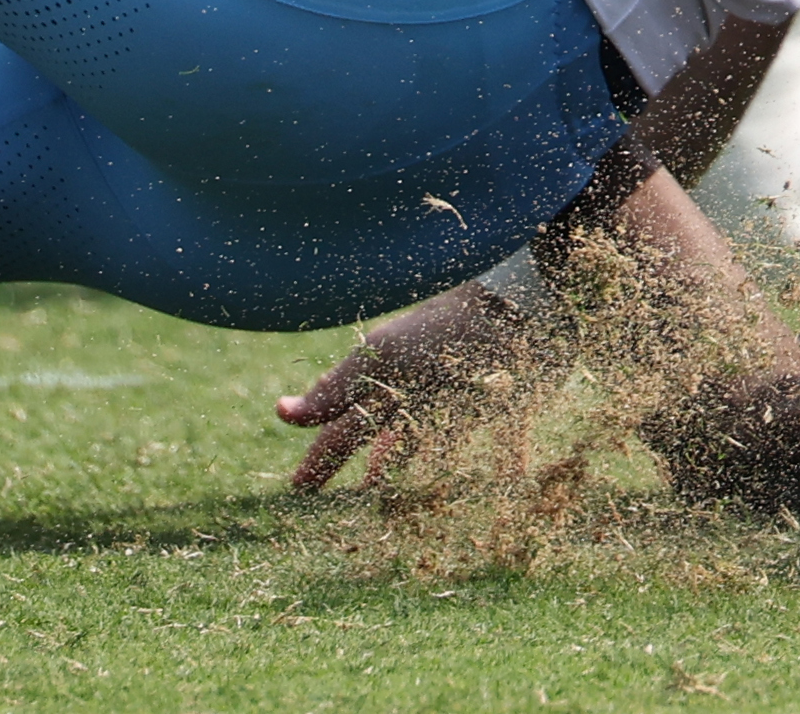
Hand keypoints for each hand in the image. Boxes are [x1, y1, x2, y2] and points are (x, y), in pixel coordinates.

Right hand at [276, 281, 562, 492]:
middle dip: (355, 462)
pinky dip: (504, 459)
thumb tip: (281, 413)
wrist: (519, 304)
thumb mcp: (385, 360)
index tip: (298, 488)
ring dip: (406, 460)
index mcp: (386, 381)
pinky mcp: (506, 403)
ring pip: (428, 438)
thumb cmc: (448, 332)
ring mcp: (460, 396)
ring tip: (385, 488)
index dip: (322, 457)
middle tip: (334, 495)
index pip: (343, 427)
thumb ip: (337, 390)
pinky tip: (508, 485)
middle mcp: (418, 390)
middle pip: (378, 435)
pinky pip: (503, 440)